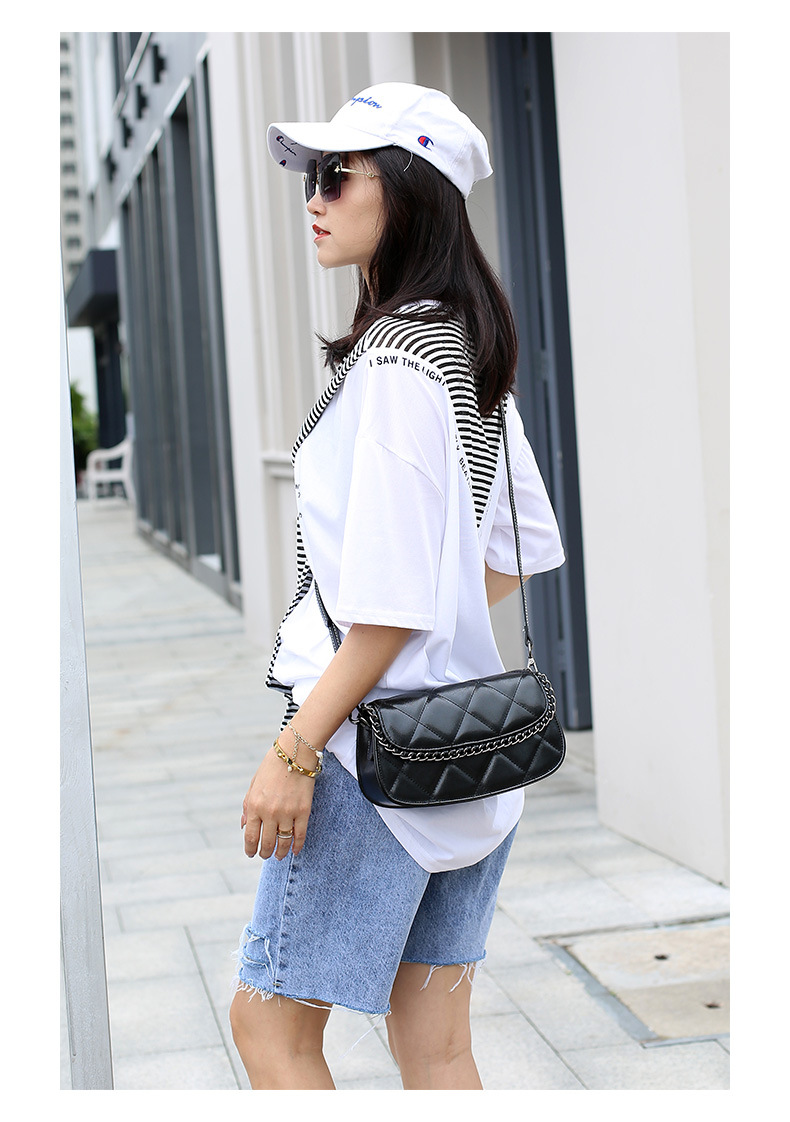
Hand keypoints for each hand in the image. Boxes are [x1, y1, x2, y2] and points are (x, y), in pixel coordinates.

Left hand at [241, 742, 315, 859]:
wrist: (294, 752)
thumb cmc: (271, 767)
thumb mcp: (253, 785)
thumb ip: (247, 806)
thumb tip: (243, 826)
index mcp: (254, 805)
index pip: (250, 836)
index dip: (250, 849)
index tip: (251, 853)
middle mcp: (269, 812)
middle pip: (266, 843)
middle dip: (265, 853)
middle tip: (265, 855)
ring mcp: (288, 812)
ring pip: (284, 842)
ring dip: (280, 852)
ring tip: (279, 856)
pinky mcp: (303, 810)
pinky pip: (300, 835)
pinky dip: (297, 846)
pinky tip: (295, 850)